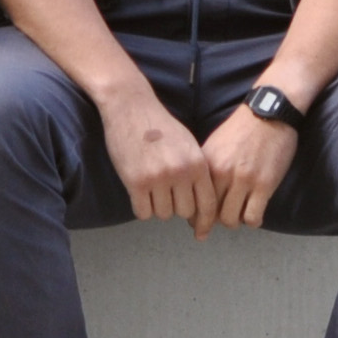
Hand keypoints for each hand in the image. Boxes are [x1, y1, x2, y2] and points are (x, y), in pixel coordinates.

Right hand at [98, 79, 217, 236]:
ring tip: (151, 188)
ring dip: (157, 206)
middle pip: (184, 212)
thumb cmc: (160, 125)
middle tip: (166, 195)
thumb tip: (202, 203)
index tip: (200, 231)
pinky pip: (143, 212)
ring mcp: (158, 178)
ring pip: (163, 214)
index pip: (208, 205)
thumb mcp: (188, 145)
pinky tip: (138, 192)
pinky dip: (141, 207)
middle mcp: (181, 173)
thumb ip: (197, 171)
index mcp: (198, 164)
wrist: (130, 106)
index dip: (204, 221)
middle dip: (176, 207)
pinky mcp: (135, 182)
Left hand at [202, 105, 300, 230]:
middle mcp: (221, 173)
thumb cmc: (240, 129)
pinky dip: (252, 221)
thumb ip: (206, 168)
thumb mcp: (214, 144)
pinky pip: (253, 217)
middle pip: (210, 214)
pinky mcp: (264, 185)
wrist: (268, 113)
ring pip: (230, 219)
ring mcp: (243, 180)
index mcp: (206, 163)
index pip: (194, 199)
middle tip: (219, 221)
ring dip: (234, 221)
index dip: (196, 215)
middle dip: (213, 222)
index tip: (198, 224)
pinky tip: (253, 215)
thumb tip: (196, 192)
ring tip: (239, 215)